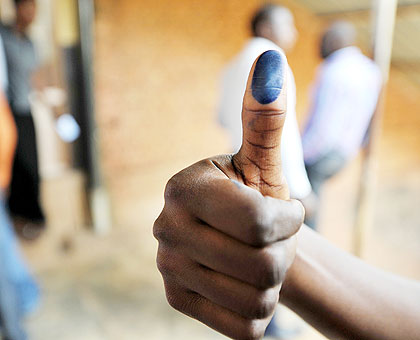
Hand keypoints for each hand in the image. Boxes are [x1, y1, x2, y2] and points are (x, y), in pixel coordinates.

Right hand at [153, 50, 303, 339]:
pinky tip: (244, 285)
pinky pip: (245, 328)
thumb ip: (265, 117)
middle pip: (261, 264)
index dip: (290, 220)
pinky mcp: (177, 302)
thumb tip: (269, 62)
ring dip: (271, 282)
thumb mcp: (263, 159)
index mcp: (183, 188)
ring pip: (256, 299)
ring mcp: (168, 270)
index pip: (259, 222)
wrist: (242, 238)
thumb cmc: (257, 194)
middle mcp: (165, 228)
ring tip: (255, 260)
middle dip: (283, 252)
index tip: (286, 212)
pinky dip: (258, 310)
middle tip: (271, 239)